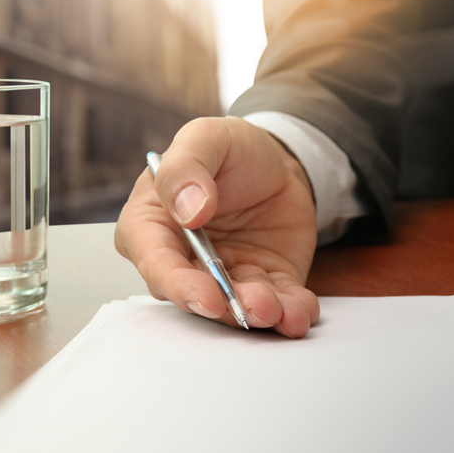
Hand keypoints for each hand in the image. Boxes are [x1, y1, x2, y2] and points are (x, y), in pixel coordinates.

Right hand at [114, 116, 319, 335]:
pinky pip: (276, 303)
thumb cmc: (230, 149)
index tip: (207, 295)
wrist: (278, 161)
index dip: (179, 284)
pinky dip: (290, 312)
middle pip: (196, 295)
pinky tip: (301, 312)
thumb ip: (186, 169)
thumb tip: (188, 211)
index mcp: (152, 224)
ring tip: (283, 311)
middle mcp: (183, 259)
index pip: (155, 262)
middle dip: (226, 309)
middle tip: (256, 308)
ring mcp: (225, 276)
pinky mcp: (264, 282)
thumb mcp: (205, 138)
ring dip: (260, 314)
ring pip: (238, 307)